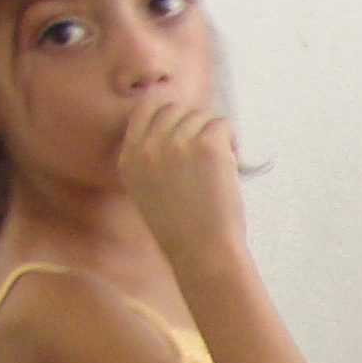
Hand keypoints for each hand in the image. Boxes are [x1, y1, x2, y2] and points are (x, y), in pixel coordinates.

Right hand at [115, 98, 246, 264]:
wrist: (203, 253)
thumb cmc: (183, 232)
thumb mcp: (146, 192)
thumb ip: (150, 159)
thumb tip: (174, 129)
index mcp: (129, 157)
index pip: (145, 109)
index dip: (170, 113)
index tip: (186, 127)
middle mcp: (148, 146)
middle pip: (175, 109)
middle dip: (194, 124)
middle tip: (208, 152)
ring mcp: (177, 143)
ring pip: (201, 116)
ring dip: (215, 136)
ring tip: (219, 167)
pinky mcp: (206, 146)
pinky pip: (222, 125)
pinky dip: (231, 141)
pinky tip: (231, 165)